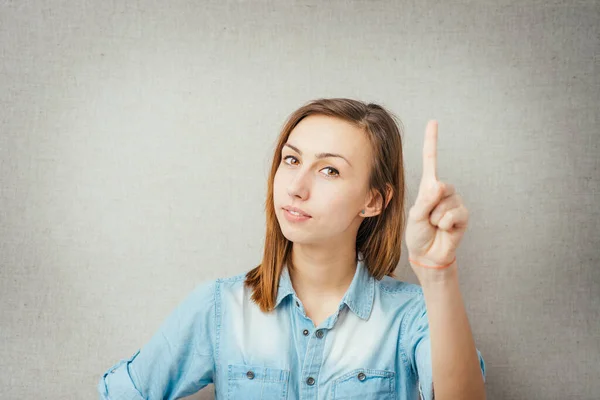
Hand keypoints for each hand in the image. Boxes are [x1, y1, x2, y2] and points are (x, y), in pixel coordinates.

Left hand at [405, 121, 468, 279]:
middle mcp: (444, 191)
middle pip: (439, 187)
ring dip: (436, 219)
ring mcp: (455, 202)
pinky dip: (445, 225)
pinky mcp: (463, 215)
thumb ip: (425, 201)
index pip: (431, 160)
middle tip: (428, 219)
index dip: (432, 141)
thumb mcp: (415, 216)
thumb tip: (440, 185)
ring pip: (445, 204)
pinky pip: (452, 215)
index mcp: (429, 187)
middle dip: (429, 207)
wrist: (428, 254)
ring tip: (435, 225)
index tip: (433, 122)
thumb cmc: (418, 233)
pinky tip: (445, 230)